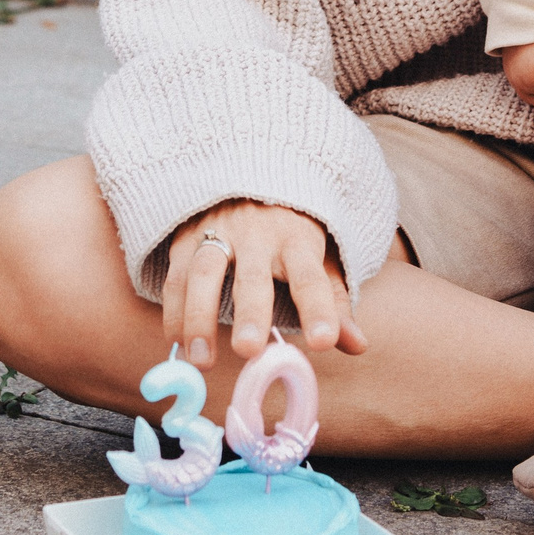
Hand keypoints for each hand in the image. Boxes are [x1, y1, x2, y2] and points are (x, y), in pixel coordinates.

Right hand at [164, 200, 367, 369]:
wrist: (246, 172)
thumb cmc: (288, 231)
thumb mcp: (318, 259)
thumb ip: (334, 303)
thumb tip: (359, 347)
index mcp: (297, 241)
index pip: (312, 278)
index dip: (320, 310)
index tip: (323, 343)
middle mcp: (257, 235)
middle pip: (253, 277)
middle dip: (252, 314)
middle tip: (248, 351)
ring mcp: (217, 232)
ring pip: (205, 273)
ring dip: (200, 318)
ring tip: (202, 362)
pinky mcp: (186, 237)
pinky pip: (176, 277)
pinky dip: (174, 312)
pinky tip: (177, 343)